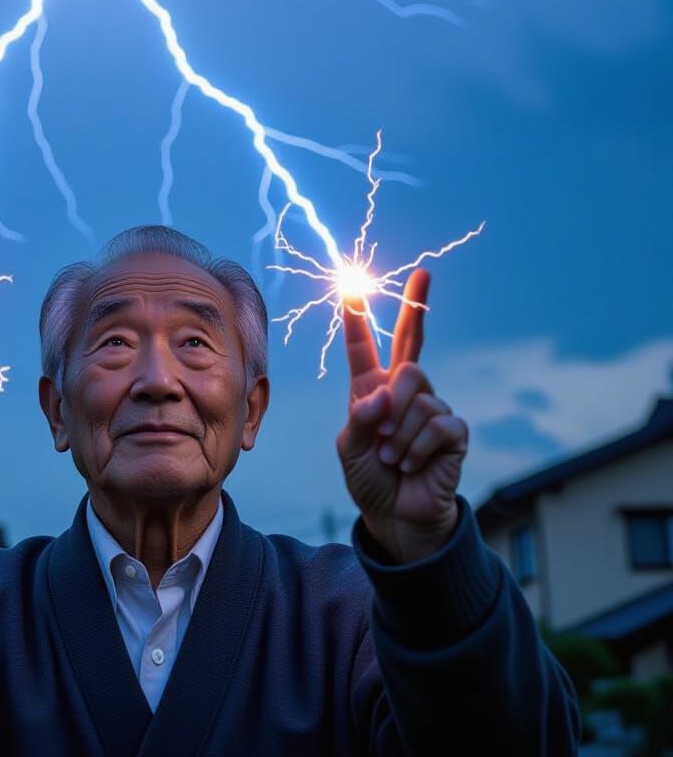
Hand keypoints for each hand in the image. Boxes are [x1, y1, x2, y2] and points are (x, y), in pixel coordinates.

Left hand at [336, 269, 468, 563]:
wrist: (394, 517)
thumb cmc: (370, 478)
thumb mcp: (350, 449)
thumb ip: (361, 419)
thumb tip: (384, 395)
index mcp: (372, 390)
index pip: (366, 347)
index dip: (359, 319)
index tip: (353, 286)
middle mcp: (404, 392)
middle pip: (412, 346)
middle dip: (417, 309)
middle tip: (418, 290)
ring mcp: (433, 409)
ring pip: (418, 394)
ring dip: (398, 432)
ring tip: (392, 457)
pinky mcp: (454, 432)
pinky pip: (437, 424)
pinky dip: (416, 448)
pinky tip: (412, 465)